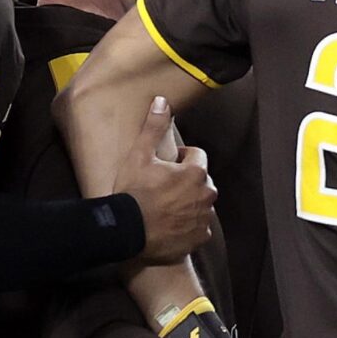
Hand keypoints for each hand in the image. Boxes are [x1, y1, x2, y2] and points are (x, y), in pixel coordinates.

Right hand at [120, 97, 215, 263]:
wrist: (129, 231)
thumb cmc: (133, 192)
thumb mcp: (139, 156)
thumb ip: (154, 127)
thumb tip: (162, 100)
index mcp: (196, 173)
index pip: (198, 156)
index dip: (182, 157)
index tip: (168, 164)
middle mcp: (207, 194)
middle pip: (202, 181)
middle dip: (187, 181)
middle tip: (164, 186)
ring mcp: (205, 217)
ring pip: (201, 204)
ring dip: (189, 202)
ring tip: (165, 206)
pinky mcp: (200, 237)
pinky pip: (198, 227)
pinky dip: (188, 225)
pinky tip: (170, 224)